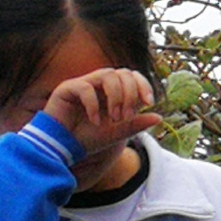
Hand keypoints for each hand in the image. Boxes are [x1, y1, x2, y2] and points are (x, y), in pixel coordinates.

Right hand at [41, 68, 160, 154]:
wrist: (62, 148)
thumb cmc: (88, 139)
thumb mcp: (117, 133)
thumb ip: (136, 124)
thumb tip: (159, 117)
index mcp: (113, 91)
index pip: (133, 76)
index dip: (143, 85)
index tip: (149, 103)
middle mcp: (99, 84)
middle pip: (123, 73)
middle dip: (130, 94)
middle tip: (125, 117)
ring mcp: (84, 84)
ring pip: (108, 74)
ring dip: (116, 96)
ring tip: (114, 118)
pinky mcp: (67, 88)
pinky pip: (85, 87)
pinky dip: (94, 104)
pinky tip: (95, 121)